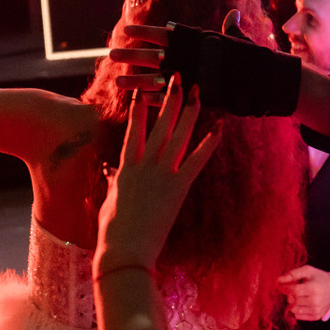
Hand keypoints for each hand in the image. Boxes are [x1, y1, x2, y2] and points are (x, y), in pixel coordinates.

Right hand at [94, 75, 218, 276]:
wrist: (124, 250)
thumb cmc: (113, 231)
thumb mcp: (110, 201)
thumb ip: (114, 182)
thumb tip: (112, 171)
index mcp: (126, 168)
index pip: (133, 131)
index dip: (138, 110)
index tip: (142, 92)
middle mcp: (144, 165)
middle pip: (159, 125)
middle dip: (169, 100)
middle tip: (178, 79)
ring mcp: (162, 174)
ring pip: (178, 135)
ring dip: (190, 112)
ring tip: (197, 92)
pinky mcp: (178, 187)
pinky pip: (197, 160)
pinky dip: (209, 143)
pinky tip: (219, 128)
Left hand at [108, 11, 249, 109]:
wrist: (263, 79)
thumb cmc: (251, 58)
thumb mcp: (239, 40)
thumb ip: (231, 29)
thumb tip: (234, 14)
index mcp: (194, 40)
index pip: (163, 33)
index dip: (144, 32)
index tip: (126, 30)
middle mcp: (187, 57)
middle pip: (152, 55)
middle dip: (131, 54)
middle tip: (111, 53)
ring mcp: (188, 77)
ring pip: (154, 78)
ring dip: (134, 80)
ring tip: (117, 82)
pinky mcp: (192, 96)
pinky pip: (167, 99)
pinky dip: (152, 99)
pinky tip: (136, 100)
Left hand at [277, 265, 329, 321]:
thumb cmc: (319, 278)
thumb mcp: (308, 271)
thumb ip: (292, 274)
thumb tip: (278, 280)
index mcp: (313, 288)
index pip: (292, 291)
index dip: (285, 288)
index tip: (284, 286)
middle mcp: (314, 301)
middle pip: (291, 300)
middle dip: (290, 295)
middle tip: (297, 290)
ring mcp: (315, 310)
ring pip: (293, 309)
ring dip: (293, 303)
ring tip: (301, 296)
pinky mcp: (316, 317)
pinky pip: (298, 316)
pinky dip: (298, 310)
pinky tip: (304, 303)